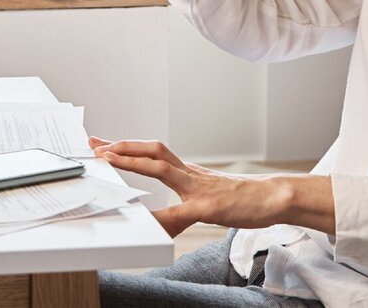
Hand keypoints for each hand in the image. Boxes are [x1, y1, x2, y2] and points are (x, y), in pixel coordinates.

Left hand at [90, 137, 294, 237]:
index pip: (151, 153)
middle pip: (152, 151)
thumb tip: (164, 220)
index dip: (126, 147)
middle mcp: (189, 174)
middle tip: (95, 145)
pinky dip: (166, 217)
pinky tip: (151, 223)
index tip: (103, 144)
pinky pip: (183, 212)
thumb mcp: (205, 200)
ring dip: (134, 162)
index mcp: (186, 172)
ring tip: (109, 160)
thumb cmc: (240, 198)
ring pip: (162, 168)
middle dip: (122, 146)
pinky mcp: (210, 207)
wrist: (272, 198)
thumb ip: (182, 208)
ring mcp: (198, 188)